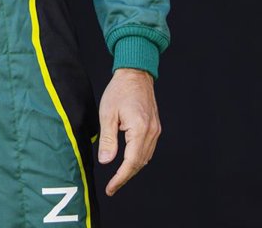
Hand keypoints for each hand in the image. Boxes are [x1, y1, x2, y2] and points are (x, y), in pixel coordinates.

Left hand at [97, 68, 159, 195]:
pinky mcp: (155, 127)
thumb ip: (107, 139)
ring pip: (145, 157)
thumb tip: (106, 161)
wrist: (135, 74)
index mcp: (140, 128)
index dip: (121, 177)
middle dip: (126, 176)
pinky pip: (148, 148)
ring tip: (118, 177)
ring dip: (132, 169)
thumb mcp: (107, 114)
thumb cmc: (120, 90)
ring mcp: (155, 129)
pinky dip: (138, 158)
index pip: (131, 162)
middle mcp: (151, 131)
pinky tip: (128, 161)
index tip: (111, 188)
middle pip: (140, 163)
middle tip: (112, 187)